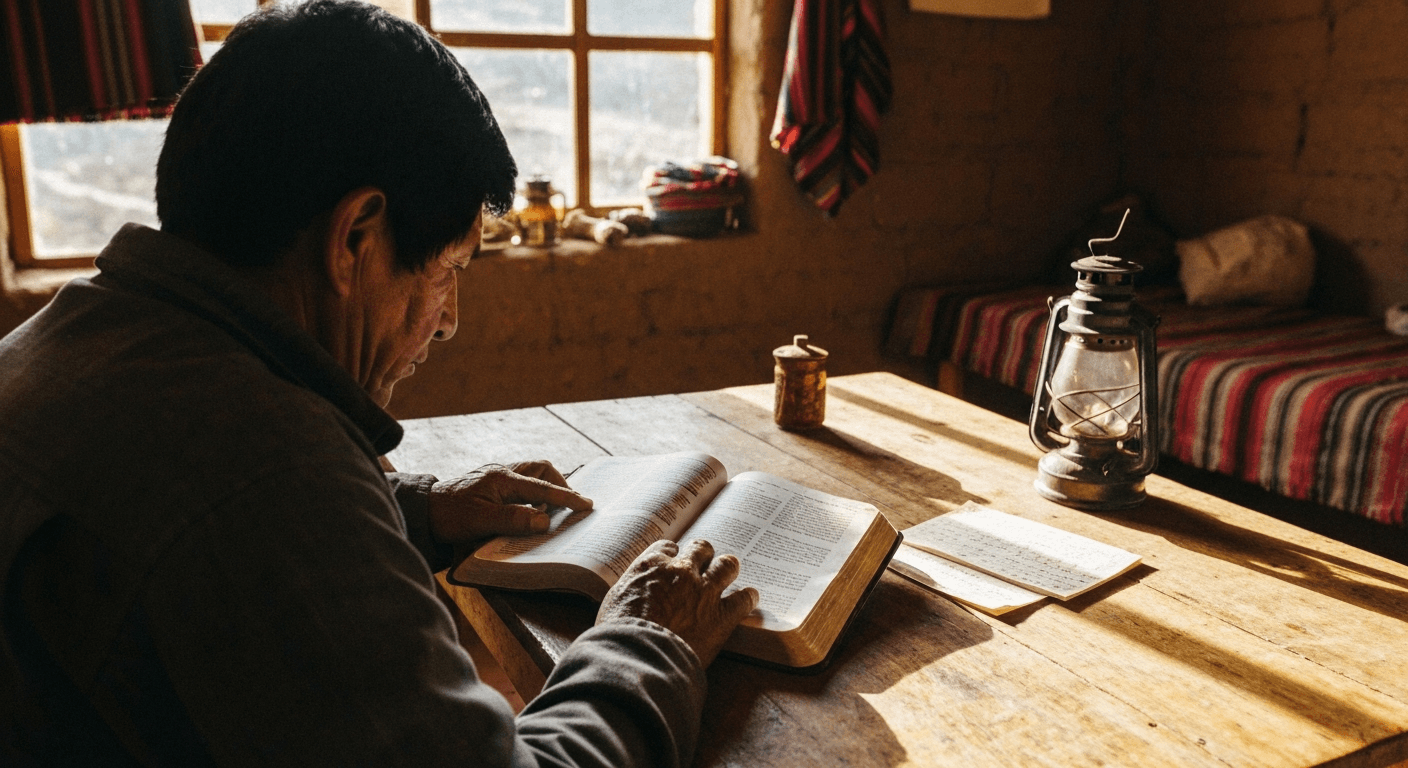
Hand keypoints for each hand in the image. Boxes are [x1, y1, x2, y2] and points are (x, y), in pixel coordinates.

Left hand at [428, 461, 591, 543]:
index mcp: (502, 479)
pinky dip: (535, 490)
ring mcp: (497, 475)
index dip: (566, 497)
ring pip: (532, 472)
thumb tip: (544, 520)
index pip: (542, 487)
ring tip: (555, 507)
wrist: (424, 511)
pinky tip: (533, 507)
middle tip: (571, 505)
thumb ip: (513, 519)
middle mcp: (503, 472)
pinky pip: (523, 481)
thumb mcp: (480, 521)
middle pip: (542, 469)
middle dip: (560, 484)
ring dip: (548, 486)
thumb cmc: (449, 516)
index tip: (586, 506)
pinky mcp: (493, 483)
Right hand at [596, 539, 758, 666]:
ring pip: (727, 565)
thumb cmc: (618, 633)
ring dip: (728, 568)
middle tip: (704, 564)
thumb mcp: (614, 602)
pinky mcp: (721, 615)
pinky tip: (749, 598)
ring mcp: (704, 591)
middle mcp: (681, 571)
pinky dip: (748, 597)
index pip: (668, 547)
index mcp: (652, 565)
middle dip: (704, 555)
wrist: (636, 656)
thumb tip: (633, 596)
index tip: (674, 561)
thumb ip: (631, 591)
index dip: (673, 554)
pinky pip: (744, 598)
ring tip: (729, 572)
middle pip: (701, 549)